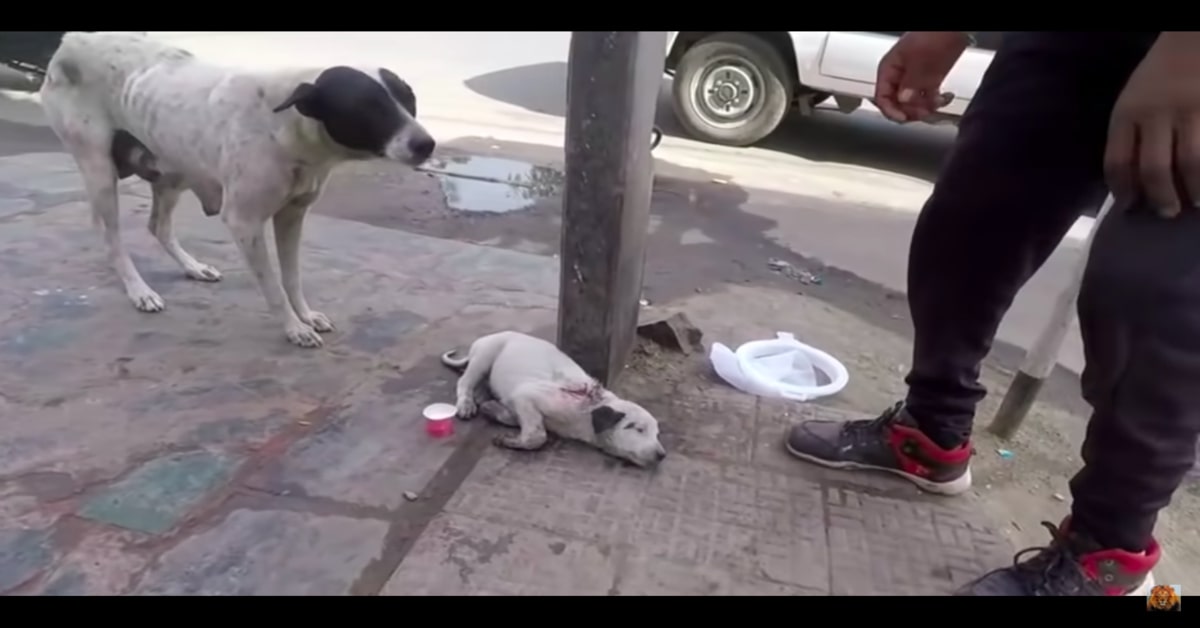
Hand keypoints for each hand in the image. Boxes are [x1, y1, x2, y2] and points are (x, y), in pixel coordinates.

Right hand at [874, 32, 970, 122]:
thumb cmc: (933, 34)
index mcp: (889, 69)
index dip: (891, 110)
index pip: (882, 98)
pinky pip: (927, 99)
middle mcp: (899, 77)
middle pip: (897, 105)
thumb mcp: (919, 59)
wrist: (954, 27)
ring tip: (937, 102)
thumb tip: (903, 100)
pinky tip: (945, 97)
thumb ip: (911, 82)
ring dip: (925, 108)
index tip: (904, 117)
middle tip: (924, 110)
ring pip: (912, 105)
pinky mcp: (929, 81)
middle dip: (910, 111)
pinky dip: (935, 103)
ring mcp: (914, 80)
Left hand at [1105, 33, 1199, 217]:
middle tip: (1166, 213)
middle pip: (1154, 168)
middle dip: (1160, 197)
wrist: (1191, 40)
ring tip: (1196, 202)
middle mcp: (1156, 114)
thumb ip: (1130, 138)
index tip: (1129, 207)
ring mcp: (1190, 110)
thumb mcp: (1131, 103)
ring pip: (1191, 162)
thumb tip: (1131, 185)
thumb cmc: (1158, 79)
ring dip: (1194, 189)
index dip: (1123, 191)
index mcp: (1126, 115)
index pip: (1118, 162)